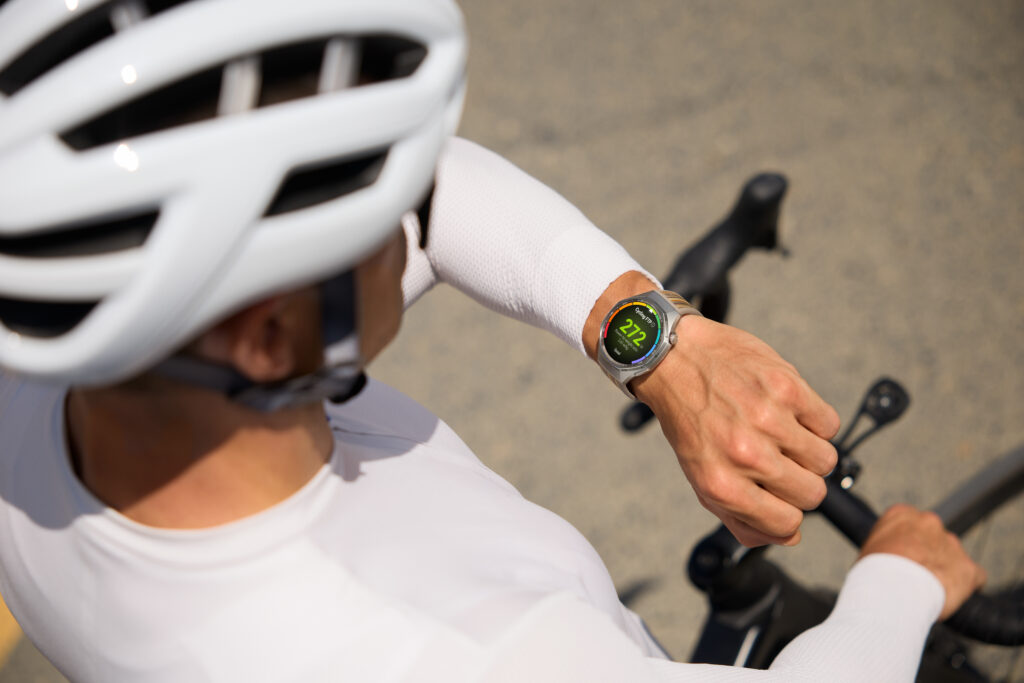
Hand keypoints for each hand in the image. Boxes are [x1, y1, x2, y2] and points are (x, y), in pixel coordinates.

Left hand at [583, 272, 839, 546]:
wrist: (674, 358)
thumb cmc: (690, 421)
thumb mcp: (700, 476)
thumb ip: (741, 515)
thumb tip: (790, 538)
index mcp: (721, 484)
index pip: (787, 524)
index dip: (788, 513)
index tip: (779, 497)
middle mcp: (746, 454)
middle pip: (812, 494)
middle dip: (801, 483)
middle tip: (778, 460)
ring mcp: (769, 419)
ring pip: (826, 460)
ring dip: (809, 452)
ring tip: (781, 434)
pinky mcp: (787, 387)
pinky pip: (829, 423)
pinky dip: (814, 421)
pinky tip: (787, 412)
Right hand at [861, 504, 985, 619]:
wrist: (893, 590)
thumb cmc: (874, 572)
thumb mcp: (868, 550)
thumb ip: (884, 546)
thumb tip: (886, 558)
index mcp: (901, 514)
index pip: (908, 523)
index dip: (906, 543)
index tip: (902, 558)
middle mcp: (929, 522)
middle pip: (933, 537)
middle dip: (928, 554)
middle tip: (914, 575)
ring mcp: (951, 544)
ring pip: (952, 556)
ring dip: (945, 570)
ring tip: (928, 591)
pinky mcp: (968, 568)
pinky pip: (974, 577)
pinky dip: (966, 587)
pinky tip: (951, 597)